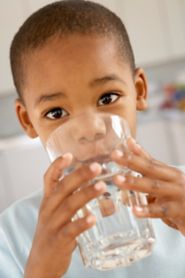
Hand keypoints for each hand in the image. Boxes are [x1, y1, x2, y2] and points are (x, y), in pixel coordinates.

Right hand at [24, 153, 105, 277]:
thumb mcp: (55, 211)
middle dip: (80, 176)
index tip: (70, 155)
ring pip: (69, 206)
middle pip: (63, 188)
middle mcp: (48, 209)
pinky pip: (71, 230)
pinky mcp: (58, 240)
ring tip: (101, 187)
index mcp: (48, 200)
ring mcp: (52, 224)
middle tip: (97, 166)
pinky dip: (81, 223)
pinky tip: (93, 218)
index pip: (49, 178)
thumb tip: (90, 179)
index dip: (58, 165)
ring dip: (85, 195)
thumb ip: (68, 196)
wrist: (41, 261)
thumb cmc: (54, 230)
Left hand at [111, 138, 184, 235]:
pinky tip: (134, 210)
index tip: (117, 149)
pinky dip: (147, 210)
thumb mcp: (166, 181)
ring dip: (135, 183)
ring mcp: (177, 194)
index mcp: (169, 172)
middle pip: (150, 168)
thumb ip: (149, 166)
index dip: (133, 153)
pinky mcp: (179, 211)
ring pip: (153, 186)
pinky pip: (161, 210)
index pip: (149, 160)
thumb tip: (130, 145)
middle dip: (131, 161)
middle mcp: (173, 179)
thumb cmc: (180, 197)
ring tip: (118, 180)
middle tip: (114, 156)